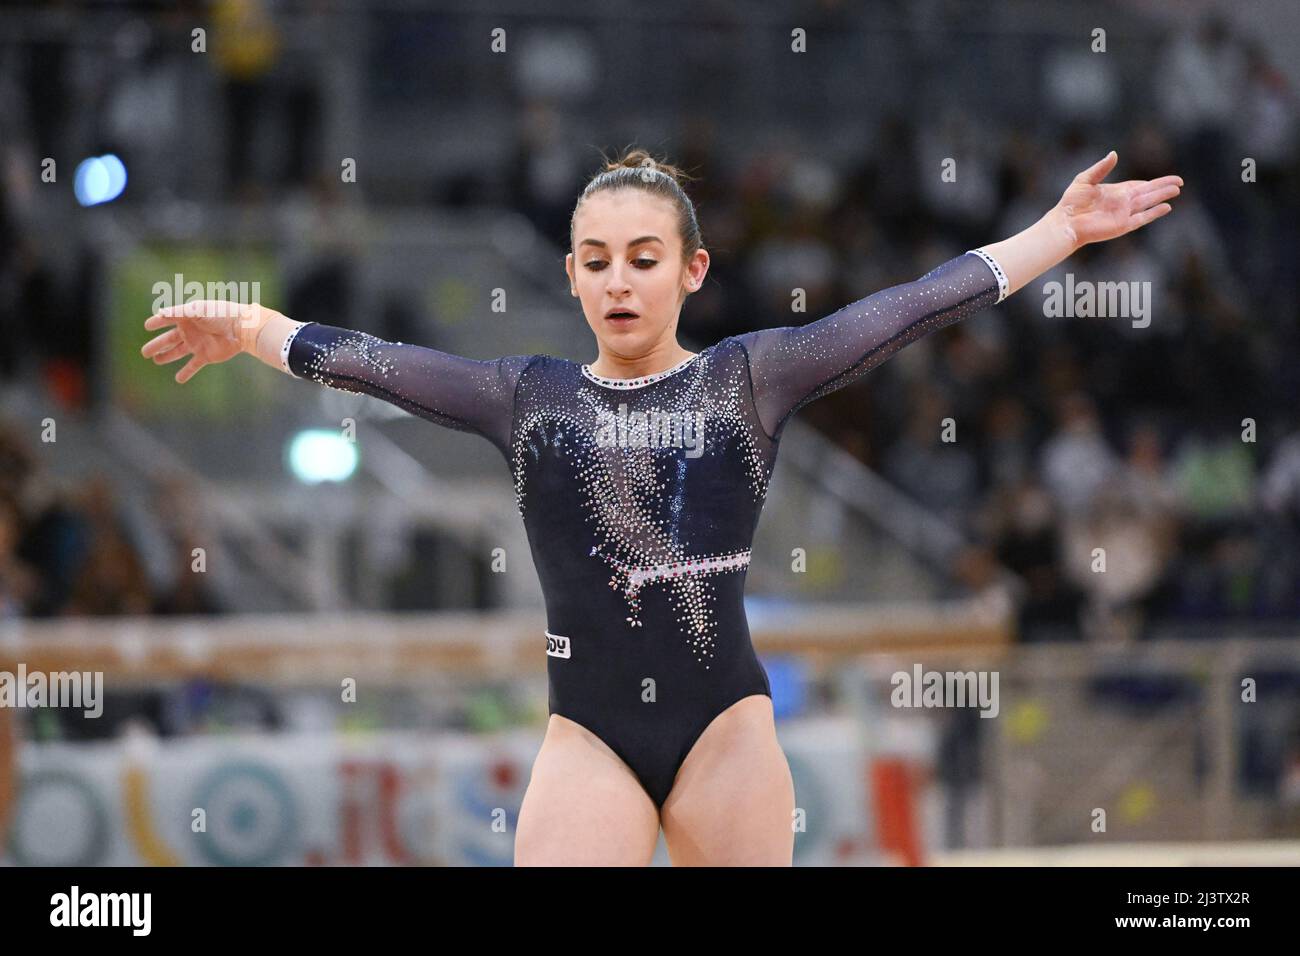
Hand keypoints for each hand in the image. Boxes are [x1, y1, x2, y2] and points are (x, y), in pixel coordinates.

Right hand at [140, 301, 279, 383]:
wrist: (242, 328)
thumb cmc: (221, 314)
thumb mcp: (198, 310)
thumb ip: (179, 312)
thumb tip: (160, 312)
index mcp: (187, 317)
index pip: (167, 319)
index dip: (156, 322)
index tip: (147, 325)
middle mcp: (190, 331)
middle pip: (169, 339)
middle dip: (157, 345)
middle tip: (144, 352)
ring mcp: (197, 344)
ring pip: (178, 352)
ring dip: (167, 356)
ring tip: (156, 360)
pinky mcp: (206, 356)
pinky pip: (193, 366)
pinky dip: (186, 372)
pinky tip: (178, 379)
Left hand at [1056, 151, 1182, 248]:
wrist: (1065, 222)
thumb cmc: (1071, 202)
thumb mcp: (1085, 180)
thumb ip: (1101, 168)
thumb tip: (1114, 153)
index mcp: (1115, 192)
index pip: (1138, 186)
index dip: (1152, 183)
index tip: (1166, 179)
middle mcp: (1122, 203)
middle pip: (1148, 193)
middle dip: (1163, 187)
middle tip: (1180, 182)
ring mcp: (1123, 214)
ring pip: (1148, 204)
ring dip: (1162, 197)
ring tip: (1177, 191)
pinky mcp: (1122, 225)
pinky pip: (1142, 218)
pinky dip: (1154, 213)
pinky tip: (1167, 207)